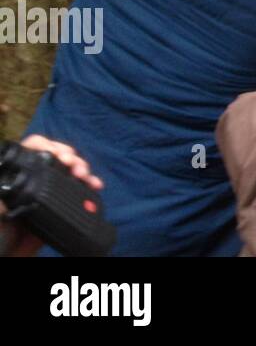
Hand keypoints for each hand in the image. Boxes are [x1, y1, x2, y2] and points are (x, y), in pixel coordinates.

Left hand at [3, 136, 103, 258]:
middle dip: (71, 157)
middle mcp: (32, 178)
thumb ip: (7, 194)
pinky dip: (88, 185)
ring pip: (70, 170)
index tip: (62, 156)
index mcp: (16, 175)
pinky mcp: (59, 204)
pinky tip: (96, 186)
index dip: (49, 146)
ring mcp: (47, 191)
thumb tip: (23, 176)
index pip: (32, 148)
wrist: (6, 259)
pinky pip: (77, 189)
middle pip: (56, 156)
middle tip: (77, 167)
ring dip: (83, 169)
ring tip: (88, 177)